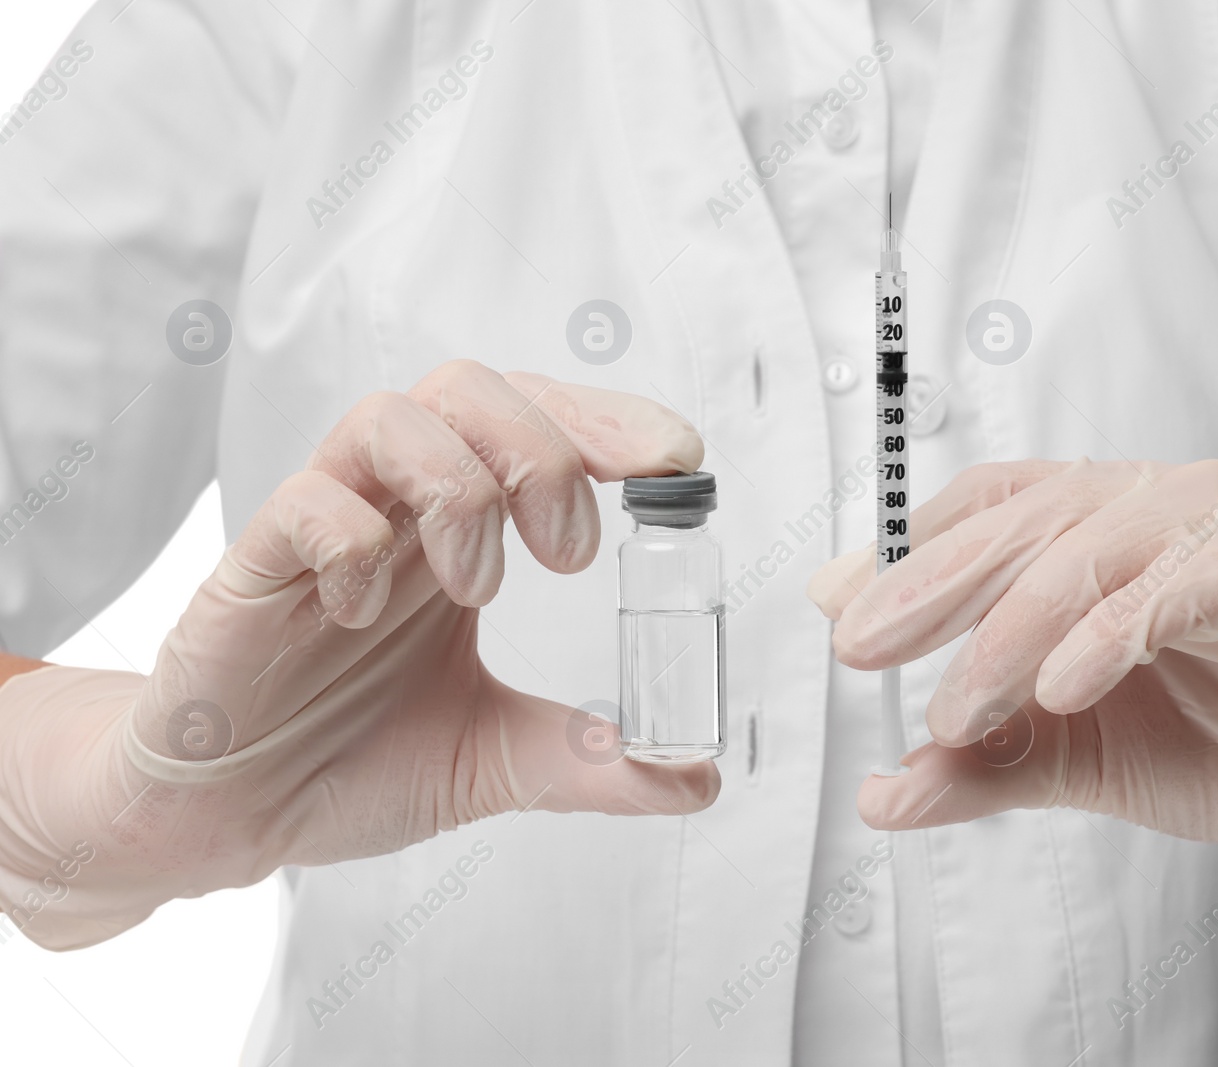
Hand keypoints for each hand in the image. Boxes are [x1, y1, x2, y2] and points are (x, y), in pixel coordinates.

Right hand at [0, 360, 716, 948]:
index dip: (608, 421)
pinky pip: (303, 501)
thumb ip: (588, 762)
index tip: (675, 463)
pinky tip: (365, 614)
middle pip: (471, 390)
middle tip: (571, 554)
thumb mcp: (493, 761)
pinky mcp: (254, 569)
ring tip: (477, 589)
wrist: (232, 819)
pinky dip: (353, 542)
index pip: (539, 421)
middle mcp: (397, 511)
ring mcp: (324, 530)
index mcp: (459, 534)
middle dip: (545, 449)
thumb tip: (695, 780)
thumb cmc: (349, 760)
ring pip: (391, 418)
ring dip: (459, 488)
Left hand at [809, 459, 1217, 927]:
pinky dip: (1108, 635)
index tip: (839, 605)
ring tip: (958, 711)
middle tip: (864, 648)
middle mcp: (1147, 502)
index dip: (908, 552)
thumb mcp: (1070, 758)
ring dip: (1009, 634)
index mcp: (1092, 522)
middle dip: (932, 589)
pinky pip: (1175, 587)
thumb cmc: (1211, 742)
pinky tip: (1060, 689)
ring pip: (1087, 553)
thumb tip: (880, 795)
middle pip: (1020, 524)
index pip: (984, 510)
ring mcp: (1216, 524)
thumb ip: (979, 767)